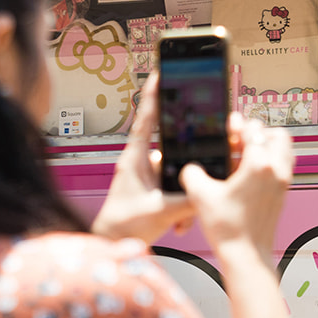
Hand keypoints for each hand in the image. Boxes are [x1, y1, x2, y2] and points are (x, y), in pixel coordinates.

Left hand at [90, 73, 195, 241]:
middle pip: (174, 149)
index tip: (161, 73)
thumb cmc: (123, 224)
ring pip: (179, 175)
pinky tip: (179, 224)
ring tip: (182, 217)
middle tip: (200, 170)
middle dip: (189, 165)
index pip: (146, 119)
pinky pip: (177, 191)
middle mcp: (142, 163)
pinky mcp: (156, 191)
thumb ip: (186, 199)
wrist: (111, 243)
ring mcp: (149, 177)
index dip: (153, 94)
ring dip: (185, 197)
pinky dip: (183, 208)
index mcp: (135, 158)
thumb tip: (207, 191)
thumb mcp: (159, 211)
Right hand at [181, 113, 293, 258]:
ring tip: (246, 153)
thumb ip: (192, 172)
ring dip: (268, 144)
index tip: (227, 130)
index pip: (253, 130)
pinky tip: (249, 172)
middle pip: (276, 134)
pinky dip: (271, 161)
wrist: (246, 256)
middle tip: (239, 140)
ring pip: (285, 149)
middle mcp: (277, 170)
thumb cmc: (228, 229)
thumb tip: (192, 167)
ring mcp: (284, 182)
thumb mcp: (200, 195)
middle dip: (257, 132)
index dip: (237, 126)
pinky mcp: (283, 193)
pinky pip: (284, 165)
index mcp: (259, 165)